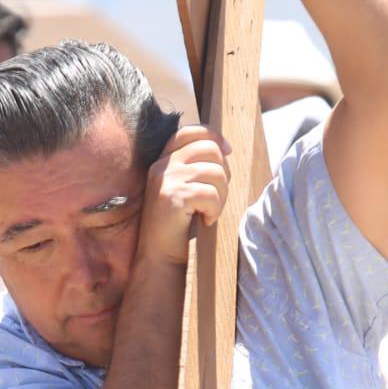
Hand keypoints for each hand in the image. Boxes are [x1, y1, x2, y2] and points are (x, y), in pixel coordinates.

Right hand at [138, 125, 231, 266]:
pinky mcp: (173, 197)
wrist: (158, 256)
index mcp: (163, 160)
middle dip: (223, 174)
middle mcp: (162, 166)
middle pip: (210, 149)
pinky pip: (211, 194)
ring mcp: (166, 180)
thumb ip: (196, 167)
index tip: (229, 151)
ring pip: (215, 172)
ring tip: (210, 212)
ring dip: (221, 196)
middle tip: (217, 198)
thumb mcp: (184, 189)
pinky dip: (215, 210)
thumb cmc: (177, 225)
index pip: (191, 131)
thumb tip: (225, 149)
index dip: (215, 136)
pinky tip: (206, 221)